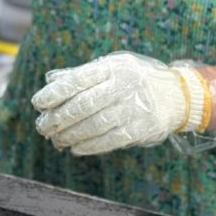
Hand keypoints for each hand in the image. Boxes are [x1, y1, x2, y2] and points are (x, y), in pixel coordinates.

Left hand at [32, 52, 209, 154]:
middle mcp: (124, 85)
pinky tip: (75, 148)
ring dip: (70, 136)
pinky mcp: (142, 127)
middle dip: (58, 119)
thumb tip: (50, 82)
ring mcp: (134, 107)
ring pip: (94, 125)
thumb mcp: (112, 68)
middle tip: (43, 128)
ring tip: (57, 140)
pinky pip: (109, 140)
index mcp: (113, 67)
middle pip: (83, 105)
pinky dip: (89, 146)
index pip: (77, 79)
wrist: (177, 95)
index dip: (55, 93)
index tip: (38, 104)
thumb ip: (82, 75)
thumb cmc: (135, 81)